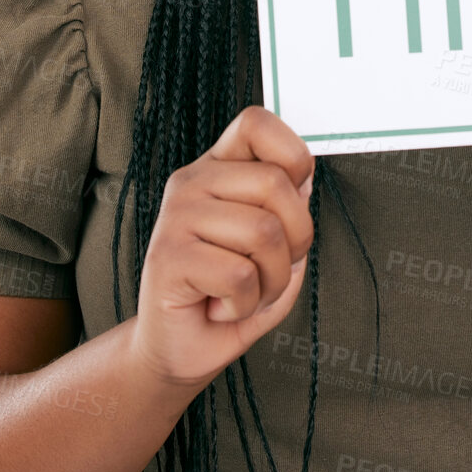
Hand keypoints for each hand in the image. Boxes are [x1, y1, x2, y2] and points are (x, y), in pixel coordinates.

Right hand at [129, 105, 314, 391]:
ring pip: (264, 233)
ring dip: (273, 280)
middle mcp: (193, 182)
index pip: (256, 122)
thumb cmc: (231, 292)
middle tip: (271, 269)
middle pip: (276, 183)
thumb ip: (289, 207)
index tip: (294, 196)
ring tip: (246, 292)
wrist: (181, 349)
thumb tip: (304, 179)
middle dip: (296, 240)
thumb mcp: (274, 245)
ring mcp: (175, 216)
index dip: (292, 154)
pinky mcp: (167, 257)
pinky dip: (246, 304)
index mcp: (218, 168)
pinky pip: (240, 276)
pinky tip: (222, 307)